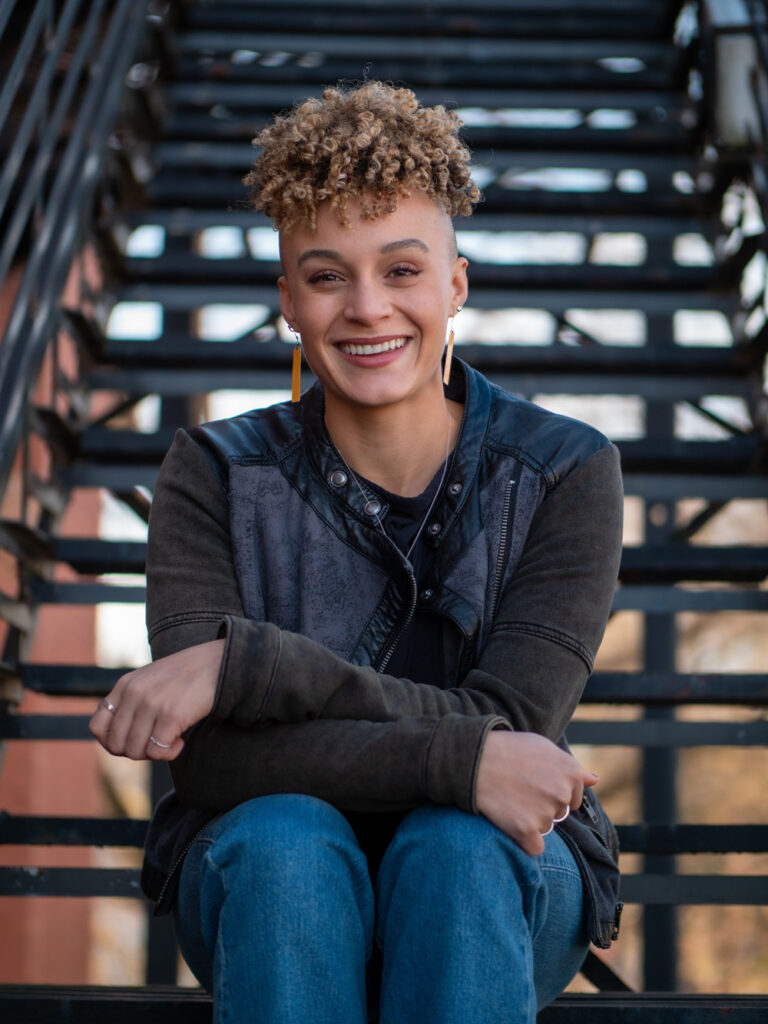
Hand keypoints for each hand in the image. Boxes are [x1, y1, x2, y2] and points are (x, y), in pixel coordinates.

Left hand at [88, 639, 224, 760]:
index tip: (135, 739)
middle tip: (157, 742)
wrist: (219, 662)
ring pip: (135, 751)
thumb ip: (132, 702)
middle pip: (116, 745)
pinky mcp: (171, 714)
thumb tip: (118, 742)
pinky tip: (181, 741)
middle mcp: (134, 693)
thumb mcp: (151, 681)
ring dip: (154, 753)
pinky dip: (170, 754)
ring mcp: (151, 703)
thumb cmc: (188, 676)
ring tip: (171, 740)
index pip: (97, 726)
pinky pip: (157, 752)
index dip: (111, 742)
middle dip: (136, 751)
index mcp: (126, 685)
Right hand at [475, 730, 596, 856]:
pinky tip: (509, 822)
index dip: (551, 793)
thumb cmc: (508, 749)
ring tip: (510, 800)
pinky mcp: (527, 830)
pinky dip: (523, 841)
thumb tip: (594, 780)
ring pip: (544, 828)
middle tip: (518, 790)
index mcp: (570, 772)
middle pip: (558, 814)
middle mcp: (562, 793)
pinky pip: (534, 848)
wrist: (475, 758)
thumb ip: (571, 766)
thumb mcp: (543, 747)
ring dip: (530, 821)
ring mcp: (546, 813)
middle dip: (541, 807)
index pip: (572, 799)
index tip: (532, 784)